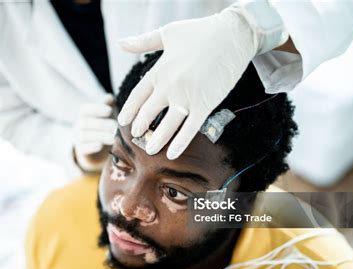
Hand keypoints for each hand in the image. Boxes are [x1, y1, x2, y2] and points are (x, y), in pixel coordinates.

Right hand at [74, 94, 116, 171]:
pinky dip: (91, 147)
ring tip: (113, 137)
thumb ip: (108, 105)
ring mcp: (78, 138)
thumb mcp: (106, 115)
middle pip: (86, 123)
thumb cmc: (104, 125)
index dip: (97, 109)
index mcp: (84, 114)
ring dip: (99, 136)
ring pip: (84, 136)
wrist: (98, 147)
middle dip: (101, 124)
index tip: (109, 111)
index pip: (86, 109)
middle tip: (115, 126)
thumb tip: (111, 96)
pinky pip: (83, 148)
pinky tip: (101, 145)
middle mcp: (78, 125)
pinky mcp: (81, 150)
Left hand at [117, 4, 286, 159]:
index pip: (138, 95)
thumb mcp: (167, 33)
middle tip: (136, 135)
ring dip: (157, 140)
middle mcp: (169, 86)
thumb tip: (120, 43)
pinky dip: (180, 142)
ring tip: (150, 150)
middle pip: (149, 113)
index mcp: (159, 70)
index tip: (123, 121)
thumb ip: (143, 42)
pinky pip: (190, 129)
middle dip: (140, 126)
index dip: (129, 110)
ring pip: (167, 125)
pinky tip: (172, 153)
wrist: (232, 34)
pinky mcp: (205, 104)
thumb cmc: (200, 31)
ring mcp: (187, 97)